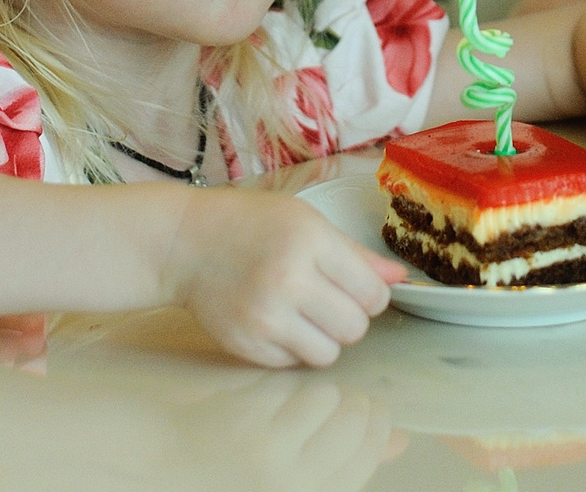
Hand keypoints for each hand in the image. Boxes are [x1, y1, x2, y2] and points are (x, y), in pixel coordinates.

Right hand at [164, 190, 404, 367]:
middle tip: (329, 301)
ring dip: (324, 338)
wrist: (185, 243)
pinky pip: (293, 364)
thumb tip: (400, 278)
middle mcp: (288, 280)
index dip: (371, 294)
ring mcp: (264, 317)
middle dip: (350, 318)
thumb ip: (355, 253)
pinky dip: (292, 348)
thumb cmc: (250, 224)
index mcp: (310, 242)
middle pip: (355, 328)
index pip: (373, 293)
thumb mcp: (306, 220)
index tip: (356, 287)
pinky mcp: (245, 344)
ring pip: (328, 354)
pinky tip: (278, 321)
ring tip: (305, 314)